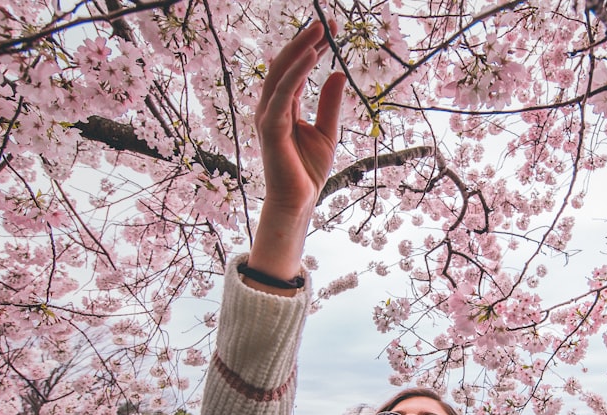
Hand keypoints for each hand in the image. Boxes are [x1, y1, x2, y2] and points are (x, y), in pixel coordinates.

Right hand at [248, 20, 346, 288]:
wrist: (300, 202)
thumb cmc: (309, 171)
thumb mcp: (327, 132)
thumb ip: (329, 103)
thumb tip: (338, 74)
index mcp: (283, 108)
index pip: (294, 70)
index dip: (309, 47)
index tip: (330, 29)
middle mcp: (271, 108)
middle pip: (284, 65)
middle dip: (304, 41)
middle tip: (324, 21)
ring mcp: (268, 118)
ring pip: (281, 75)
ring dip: (300, 50)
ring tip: (319, 30)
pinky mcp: (271, 129)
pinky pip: (283, 94)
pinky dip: (296, 74)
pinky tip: (312, 57)